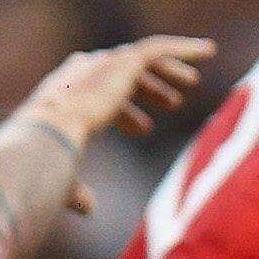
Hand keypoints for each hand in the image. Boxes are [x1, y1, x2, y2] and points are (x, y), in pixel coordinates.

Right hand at [19, 37, 214, 212]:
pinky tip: (208, 51)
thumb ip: (77, 193)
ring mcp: (103, 65)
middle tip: (173, 104)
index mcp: (66, 96)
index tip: (145, 130)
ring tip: (192, 81)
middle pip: (123, 76)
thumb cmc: (50, 161)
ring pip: (142, 60)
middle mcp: (83, 75)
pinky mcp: (123, 61)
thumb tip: (89, 210)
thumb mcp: (65, 179)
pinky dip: (183, 48)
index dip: (125, 114)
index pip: (101, 100)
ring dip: (167, 71)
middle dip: (149, 89)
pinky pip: (157, 49)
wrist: (50, 136)